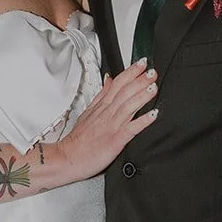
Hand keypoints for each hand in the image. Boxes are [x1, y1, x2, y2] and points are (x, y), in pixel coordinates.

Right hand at [55, 60, 157, 182]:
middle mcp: (107, 114)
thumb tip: (109, 79)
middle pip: (124, 92)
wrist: (67, 158)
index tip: (141, 63)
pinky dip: (142, 121)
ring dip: (142, 96)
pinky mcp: (114, 140)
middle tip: (152, 71)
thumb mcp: (88, 111)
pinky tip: (153, 115)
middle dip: (139, 80)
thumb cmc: (78, 140)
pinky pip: (130, 129)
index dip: (130, 72)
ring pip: (128, 107)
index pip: (117, 84)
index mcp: (101, 106)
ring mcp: (111, 126)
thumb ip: (101, 95)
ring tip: (153, 87)